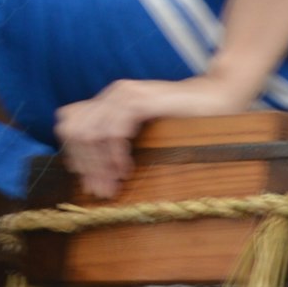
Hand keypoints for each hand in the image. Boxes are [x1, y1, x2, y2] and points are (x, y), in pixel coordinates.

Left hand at [52, 73, 271, 199]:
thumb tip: (95, 172)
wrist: (218, 98)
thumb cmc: (185, 121)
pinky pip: (115, 131)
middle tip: (100, 191)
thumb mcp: (145, 134)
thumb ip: (120, 142)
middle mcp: (112, 94)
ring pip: (91, 133)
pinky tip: (126, 170)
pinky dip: (115, 154)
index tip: (88, 182)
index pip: (69, 125)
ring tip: (112, 186)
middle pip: (76, 131)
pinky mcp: (141, 100)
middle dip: (84, 166)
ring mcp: (125, 94)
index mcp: (108, 101)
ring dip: (99, 165)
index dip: (74, 156)